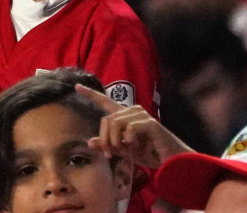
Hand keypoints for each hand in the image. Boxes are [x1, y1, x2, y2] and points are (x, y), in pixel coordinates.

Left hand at [75, 84, 192, 167]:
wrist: (169, 161)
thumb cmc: (148, 154)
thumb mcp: (123, 151)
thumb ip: (107, 145)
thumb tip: (89, 142)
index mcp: (124, 116)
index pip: (105, 102)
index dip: (91, 94)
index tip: (76, 86)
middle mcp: (132, 111)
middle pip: (106, 120)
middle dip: (105, 139)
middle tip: (111, 154)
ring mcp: (141, 115)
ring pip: (115, 124)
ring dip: (116, 142)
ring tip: (126, 151)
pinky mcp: (149, 122)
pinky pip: (129, 129)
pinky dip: (129, 141)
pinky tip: (136, 146)